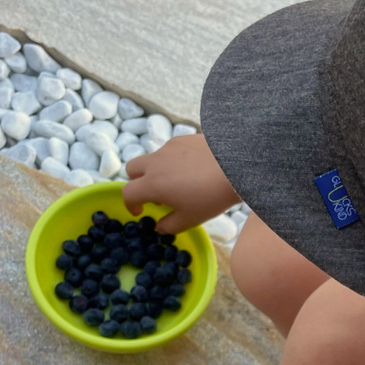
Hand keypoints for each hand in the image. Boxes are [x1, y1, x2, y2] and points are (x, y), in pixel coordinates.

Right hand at [122, 134, 238, 234]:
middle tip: (156, 195)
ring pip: (152, 158)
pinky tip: (194, 169)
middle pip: (132, 169)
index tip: (140, 212)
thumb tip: (159, 226)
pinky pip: (170, 150)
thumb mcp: (190, 220)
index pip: (128, 193)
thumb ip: (169, 226)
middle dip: (138, 183)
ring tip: (179, 183)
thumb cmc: (211, 197)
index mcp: (152, 184)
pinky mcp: (184, 138)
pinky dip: (173, 160)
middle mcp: (155, 162)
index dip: (130, 205)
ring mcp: (169, 147)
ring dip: (156, 171)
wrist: (237, 167)